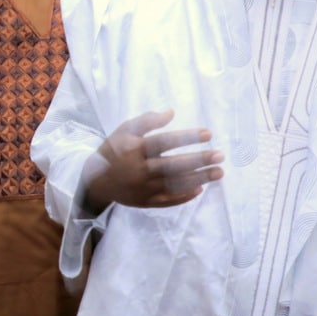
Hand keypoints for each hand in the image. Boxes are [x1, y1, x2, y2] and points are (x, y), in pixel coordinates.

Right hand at [80, 109, 223, 213]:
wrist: (96, 181)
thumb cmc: (113, 151)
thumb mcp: (124, 131)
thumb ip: (146, 121)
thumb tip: (171, 113)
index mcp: (134, 149)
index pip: (164, 142)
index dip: (186, 137)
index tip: (208, 134)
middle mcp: (140, 170)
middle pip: (173, 165)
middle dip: (198, 160)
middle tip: (220, 155)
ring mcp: (143, 188)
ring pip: (174, 184)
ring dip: (199, 178)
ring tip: (218, 172)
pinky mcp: (145, 202)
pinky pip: (168, 201)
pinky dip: (185, 196)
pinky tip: (200, 188)